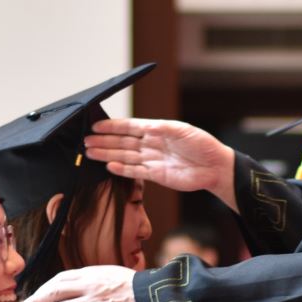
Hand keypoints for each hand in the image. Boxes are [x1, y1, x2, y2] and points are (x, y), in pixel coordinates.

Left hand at [18, 266, 139, 301]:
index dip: (45, 287)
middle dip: (37, 300)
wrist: (152, 295)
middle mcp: (88, 285)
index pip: (61, 278)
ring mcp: (92, 301)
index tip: (36, 295)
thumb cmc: (135, 286)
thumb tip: (80, 287)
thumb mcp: (111, 274)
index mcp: (91, 273)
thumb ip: (94, 279)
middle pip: (54, 291)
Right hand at [85, 118, 234, 201]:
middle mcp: (151, 144)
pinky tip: (109, 167)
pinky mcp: (156, 175)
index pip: (129, 127)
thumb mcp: (183, 130)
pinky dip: (122, 170)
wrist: (215, 167)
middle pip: (122, 142)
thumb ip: (162, 129)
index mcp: (156, 130)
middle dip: (104, 141)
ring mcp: (152, 160)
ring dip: (107, 155)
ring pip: (124, 157)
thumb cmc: (202, 144)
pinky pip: (135, 172)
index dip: (113, 127)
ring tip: (90, 152)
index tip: (96, 126)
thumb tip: (145, 127)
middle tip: (86, 141)